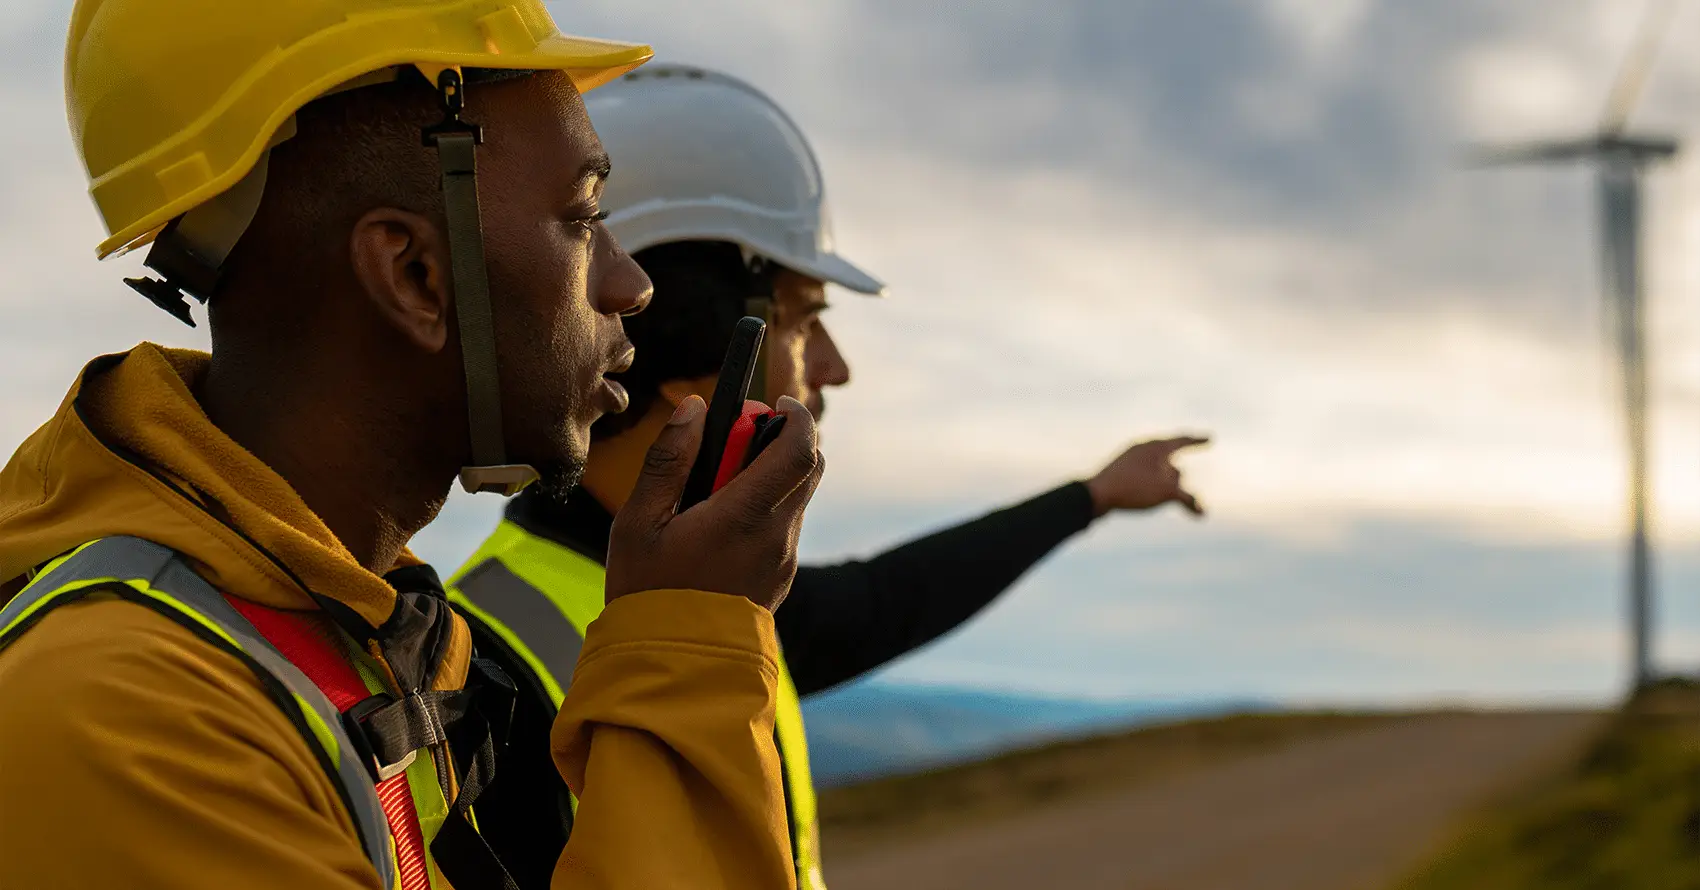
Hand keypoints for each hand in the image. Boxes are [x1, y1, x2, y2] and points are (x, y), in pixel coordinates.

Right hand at [605, 395, 824, 611]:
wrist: (672, 668)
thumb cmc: (646, 594)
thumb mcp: (639, 523)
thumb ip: (669, 459)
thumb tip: (695, 408)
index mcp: (745, 517)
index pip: (800, 449)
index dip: (795, 415)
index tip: (773, 401)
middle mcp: (777, 537)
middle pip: (809, 467)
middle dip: (778, 440)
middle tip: (731, 442)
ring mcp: (783, 560)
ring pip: (796, 497)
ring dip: (768, 476)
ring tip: (713, 490)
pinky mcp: (781, 578)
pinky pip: (784, 527)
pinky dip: (764, 508)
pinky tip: (719, 525)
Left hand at [1084, 436, 1209, 518]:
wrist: (1095, 495)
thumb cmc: (1133, 489)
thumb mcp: (1165, 493)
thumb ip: (1187, 499)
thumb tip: (1202, 510)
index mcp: (1155, 447)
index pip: (1182, 440)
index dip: (1198, 440)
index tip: (1211, 438)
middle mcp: (1142, 448)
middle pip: (1169, 453)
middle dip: (1180, 461)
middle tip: (1185, 468)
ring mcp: (1128, 459)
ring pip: (1155, 465)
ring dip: (1165, 477)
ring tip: (1171, 488)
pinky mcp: (1119, 472)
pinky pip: (1142, 474)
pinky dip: (1152, 483)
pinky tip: (1149, 493)